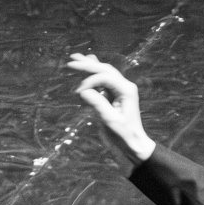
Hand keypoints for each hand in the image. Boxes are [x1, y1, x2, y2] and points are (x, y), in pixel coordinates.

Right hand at [68, 52, 155, 166]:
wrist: (132, 147)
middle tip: (71, 62)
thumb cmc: (124, 136)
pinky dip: (94, 75)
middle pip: (104, 70)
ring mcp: (120, 91)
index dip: (90, 81)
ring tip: (76, 58)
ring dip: (90, 66)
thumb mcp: (110, 121)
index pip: (105, 77)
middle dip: (88, 65)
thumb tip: (83, 91)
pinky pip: (103, 82)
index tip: (78, 92)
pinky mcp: (114, 97)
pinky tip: (87, 65)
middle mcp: (124, 87)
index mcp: (126, 90)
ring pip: (104, 73)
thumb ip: (97, 104)